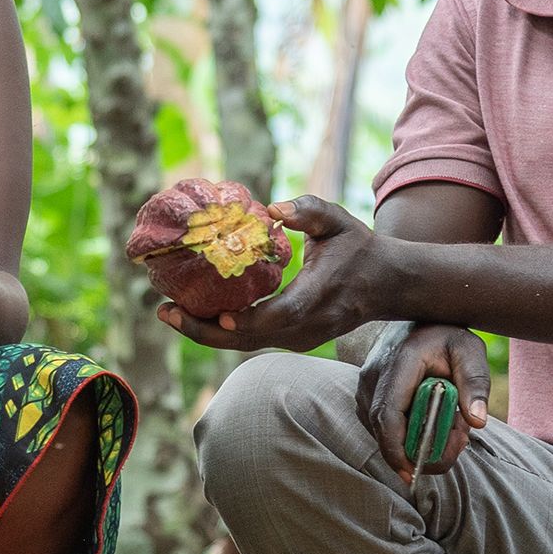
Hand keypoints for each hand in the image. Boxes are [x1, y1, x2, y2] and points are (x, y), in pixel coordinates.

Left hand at [159, 195, 384, 353]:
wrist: (387, 286)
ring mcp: (300, 339)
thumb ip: (309, 210)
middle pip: (249, 339)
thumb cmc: (359, 248)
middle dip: (204, 332)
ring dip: (206, 333)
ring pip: (246, 345)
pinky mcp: (293, 341)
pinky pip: (252, 341)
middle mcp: (307, 326)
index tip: (215, 314)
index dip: (247, 319)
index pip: (280, 315)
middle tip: (165, 313)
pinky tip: (195, 314)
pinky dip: (222, 331)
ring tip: (170, 313)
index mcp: (319, 296)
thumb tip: (272, 207)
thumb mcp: (339, 220)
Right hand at [356, 323, 492, 477]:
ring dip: (414, 443)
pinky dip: (406, 435)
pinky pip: (382, 427)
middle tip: (452, 450)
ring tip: (451, 429)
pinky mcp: (366, 395)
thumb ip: (475, 384)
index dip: (396, 448)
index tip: (412, 471)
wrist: (420, 317)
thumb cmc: (448, 334)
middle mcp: (374, 376)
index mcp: (399, 364)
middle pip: (383, 430)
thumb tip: (478, 421)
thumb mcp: (470, 352)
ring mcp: (365, 386)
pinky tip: (432, 425)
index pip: (387, 414)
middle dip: (415, 452)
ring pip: (381, 432)